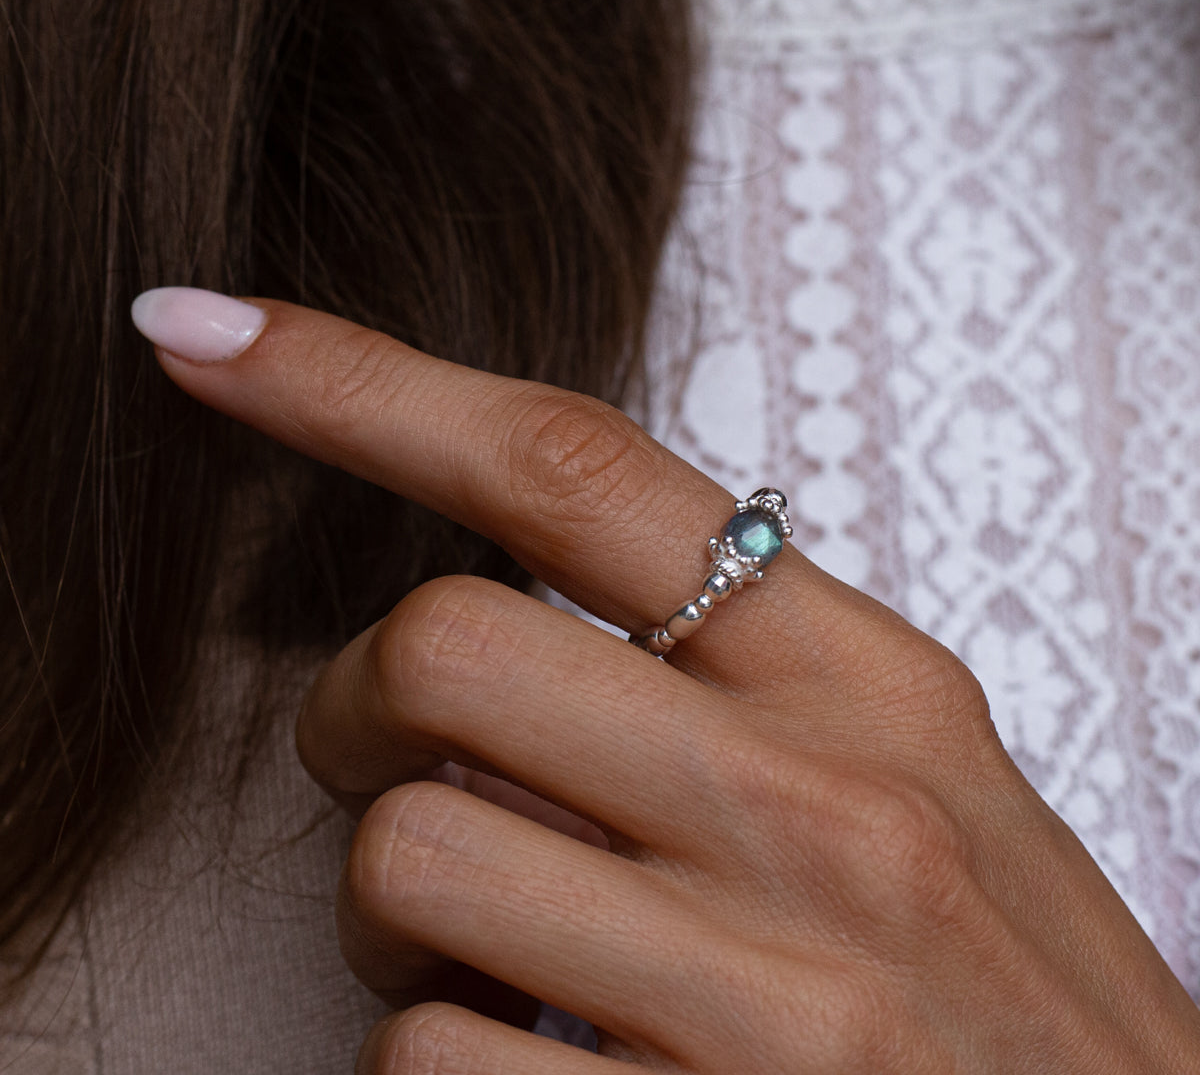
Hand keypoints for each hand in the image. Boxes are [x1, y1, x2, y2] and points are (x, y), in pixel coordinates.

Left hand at [145, 294, 1199, 1072]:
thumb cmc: (1005, 1004)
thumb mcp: (915, 788)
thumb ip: (735, 685)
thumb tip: (493, 624)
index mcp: (868, 682)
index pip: (570, 467)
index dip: (359, 385)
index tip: (205, 332)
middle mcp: (822, 803)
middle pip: (438, 648)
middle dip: (352, 711)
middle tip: (390, 770)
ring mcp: (772, 988)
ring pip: (408, 858)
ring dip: (395, 914)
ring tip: (494, 959)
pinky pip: (426, 1060)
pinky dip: (432, 1062)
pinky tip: (537, 1071)